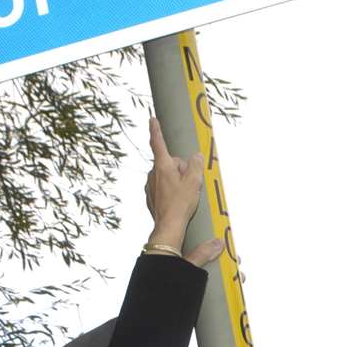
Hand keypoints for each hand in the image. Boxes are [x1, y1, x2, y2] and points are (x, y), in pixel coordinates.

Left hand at [144, 117, 222, 266]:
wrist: (168, 227)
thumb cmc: (181, 204)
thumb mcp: (194, 182)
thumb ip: (195, 165)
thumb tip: (196, 156)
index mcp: (162, 167)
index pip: (158, 144)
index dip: (156, 130)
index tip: (152, 119)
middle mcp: (153, 174)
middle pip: (170, 163)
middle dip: (180, 168)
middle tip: (190, 183)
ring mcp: (150, 186)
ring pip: (167, 176)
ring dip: (176, 180)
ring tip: (185, 195)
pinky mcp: (151, 197)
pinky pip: (163, 187)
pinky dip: (171, 191)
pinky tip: (178, 202)